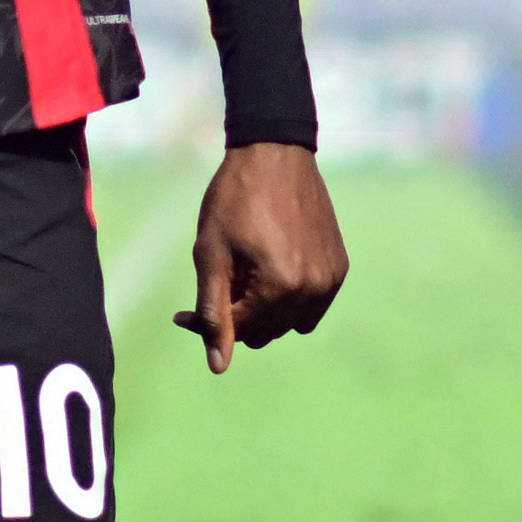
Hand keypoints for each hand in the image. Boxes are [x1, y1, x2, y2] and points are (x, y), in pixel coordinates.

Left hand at [174, 141, 343, 372]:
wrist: (275, 154)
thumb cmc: (234, 200)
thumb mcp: (210, 255)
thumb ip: (213, 312)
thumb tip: (218, 366)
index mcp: (280, 288)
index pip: (239, 332)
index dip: (207, 325)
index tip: (182, 313)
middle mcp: (313, 290)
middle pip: (265, 333)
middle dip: (235, 319)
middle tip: (214, 288)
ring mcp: (331, 279)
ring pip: (290, 323)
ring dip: (263, 312)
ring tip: (242, 277)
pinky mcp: (339, 267)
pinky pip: (312, 305)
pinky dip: (289, 299)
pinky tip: (269, 272)